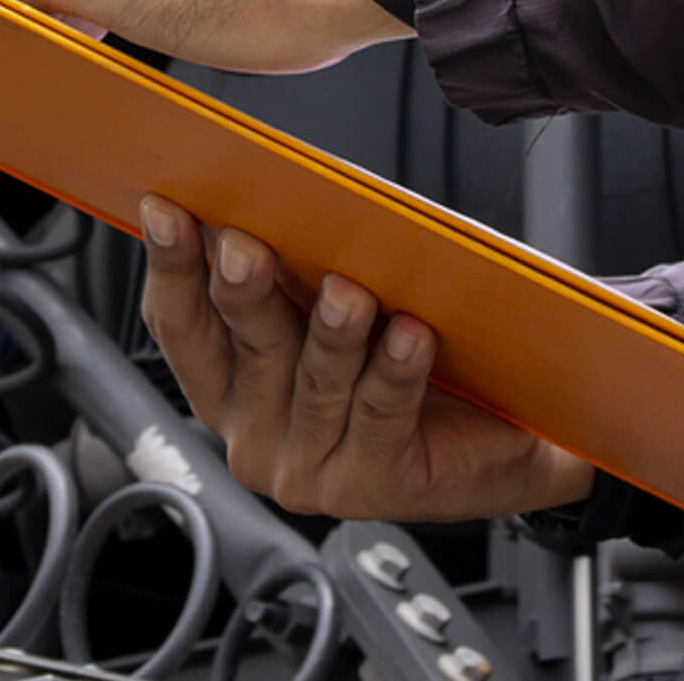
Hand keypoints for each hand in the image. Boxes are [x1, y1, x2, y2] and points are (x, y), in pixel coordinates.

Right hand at [135, 195, 594, 521]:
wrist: (516, 431)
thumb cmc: (415, 353)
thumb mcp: (343, 306)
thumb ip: (299, 271)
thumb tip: (277, 197)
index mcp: (231, 388)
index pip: (181, 326)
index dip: (171, 267)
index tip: (167, 208)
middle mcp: (257, 435)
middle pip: (243, 348)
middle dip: (242, 292)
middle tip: (246, 247)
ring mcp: (310, 471)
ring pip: (315, 383)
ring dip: (333, 333)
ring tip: (350, 292)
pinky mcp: (373, 487)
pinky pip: (380, 415)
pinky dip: (396, 372)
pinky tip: (411, 336)